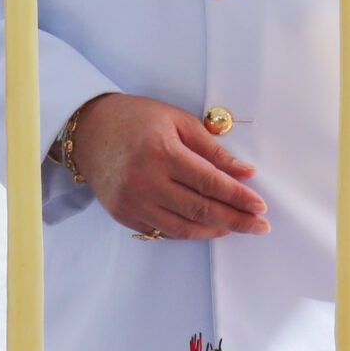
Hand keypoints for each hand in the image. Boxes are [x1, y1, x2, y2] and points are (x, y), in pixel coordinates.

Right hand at [73, 94, 268, 240]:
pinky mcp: (123, 215)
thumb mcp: (177, 120)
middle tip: (260, 226)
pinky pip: (163, 231)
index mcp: (161, 152)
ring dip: (214, 230)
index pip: (210, 182)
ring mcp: (132, 202)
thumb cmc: (136, 119)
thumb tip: (246, 173)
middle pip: (200, 209)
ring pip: (183, 228)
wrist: (89, 131)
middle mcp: (145, 181)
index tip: (261, 206)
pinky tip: (207, 227)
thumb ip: (212, 149)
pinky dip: (188, 232)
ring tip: (237, 227)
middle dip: (235, 220)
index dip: (238, 197)